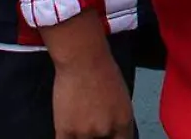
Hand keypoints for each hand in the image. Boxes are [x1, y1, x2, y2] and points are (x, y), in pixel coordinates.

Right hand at [47, 18, 133, 138]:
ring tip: (79, 123)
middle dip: (98, 138)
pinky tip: (67, 132)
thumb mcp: (122, 98)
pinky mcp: (65, 130)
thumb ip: (118, 119)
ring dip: (81, 137)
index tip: (106, 137)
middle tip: (90, 126)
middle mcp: (107, 131)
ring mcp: (85, 133)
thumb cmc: (105, 72)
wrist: (83, 60)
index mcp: (125, 122)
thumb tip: (113, 132)